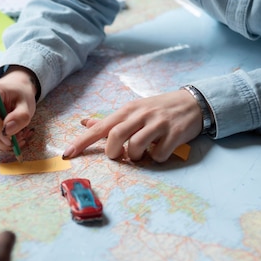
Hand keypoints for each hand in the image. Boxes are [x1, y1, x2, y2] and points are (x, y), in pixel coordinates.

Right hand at [0, 67, 36, 150]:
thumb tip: (7, 131)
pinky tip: (8, 137)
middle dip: (1, 142)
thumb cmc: (21, 95)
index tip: (12, 137)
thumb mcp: (27, 104)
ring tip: (16, 137)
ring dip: (0, 145)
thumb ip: (20, 116)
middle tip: (18, 140)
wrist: (15, 91)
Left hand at [62, 90, 202, 161]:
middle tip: (120, 156)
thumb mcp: (133, 110)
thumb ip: (110, 120)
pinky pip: (158, 155)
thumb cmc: (158, 109)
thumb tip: (85, 123)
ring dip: (135, 157)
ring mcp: (158, 124)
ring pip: (136, 147)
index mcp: (127, 110)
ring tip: (142, 153)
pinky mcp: (175, 134)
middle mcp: (141, 115)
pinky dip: (157, 158)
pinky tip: (161, 150)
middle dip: (113, 152)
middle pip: (115, 136)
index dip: (82, 141)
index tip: (67, 154)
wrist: (193, 102)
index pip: (100, 127)